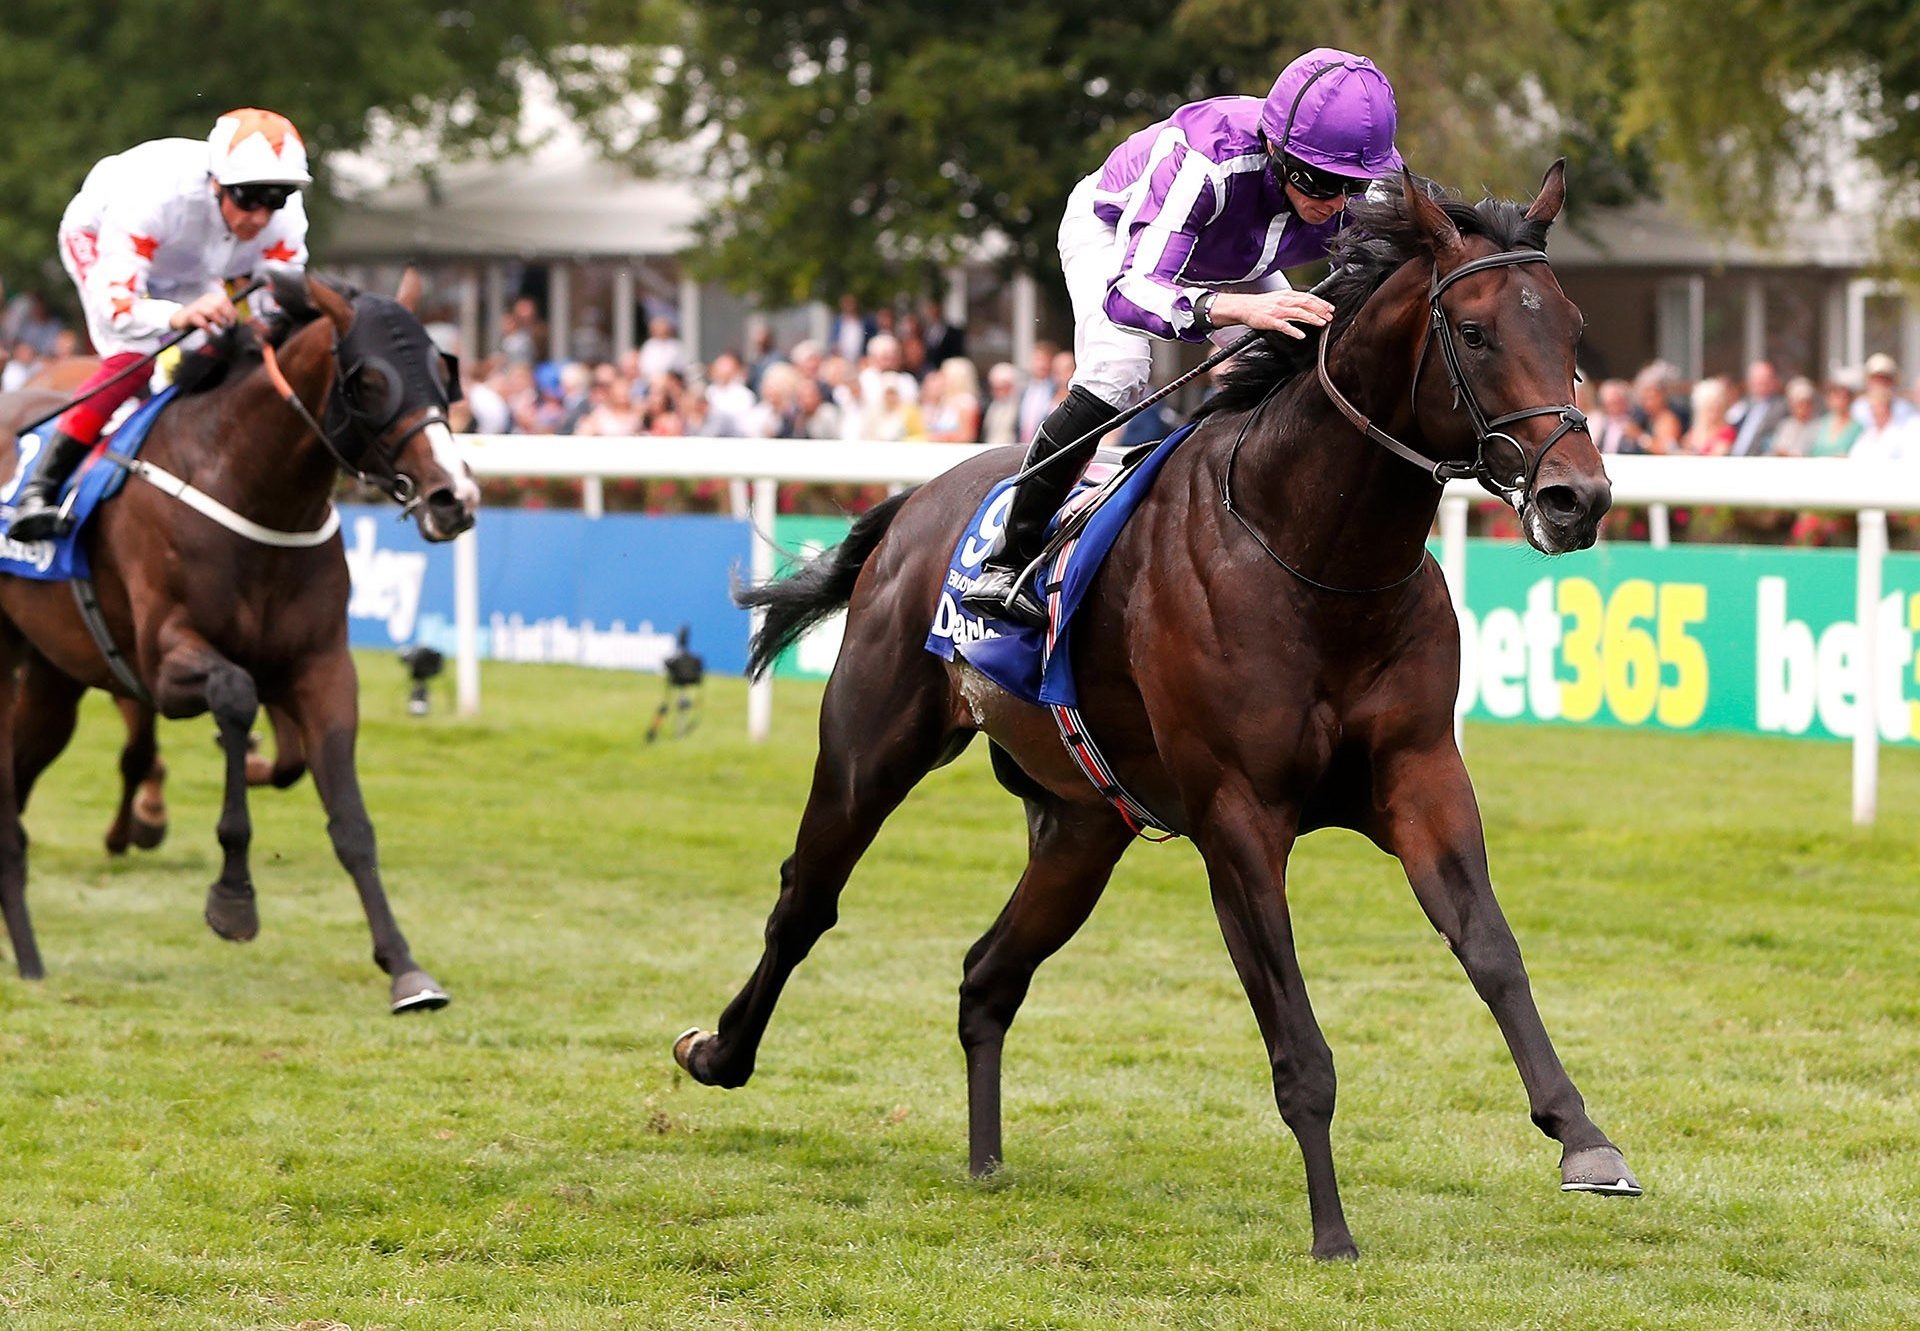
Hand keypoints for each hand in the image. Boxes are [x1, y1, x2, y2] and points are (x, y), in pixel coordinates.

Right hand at [169, 288, 236, 331]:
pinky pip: (201, 321)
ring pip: (211, 311)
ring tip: (220, 327)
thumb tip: (236, 315)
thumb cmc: (200, 316)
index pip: (224, 300)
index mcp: (210, 297)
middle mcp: (203, 300)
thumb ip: (223, 311)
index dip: (231, 310)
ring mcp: (196, 307)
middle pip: (219, 304)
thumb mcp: (212, 311)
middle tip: (229, 325)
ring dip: (219, 321)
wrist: (180, 319)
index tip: (233, 320)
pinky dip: (208, 328)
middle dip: (227, 315)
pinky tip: (210, 332)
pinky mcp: (189, 316)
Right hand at [1206, 289, 1334, 339]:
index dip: (1321, 303)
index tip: (1330, 308)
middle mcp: (1284, 301)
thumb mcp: (1279, 297)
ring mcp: (1278, 311)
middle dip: (1320, 310)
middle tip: (1329, 317)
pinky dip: (1294, 331)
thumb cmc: (1261, 304)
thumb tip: (1307, 303)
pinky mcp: (1271, 321)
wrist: (1244, 307)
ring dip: (1312, 319)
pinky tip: (1302, 335)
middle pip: (1307, 304)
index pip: (1308, 297)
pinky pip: (1285, 326)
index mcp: (1287, 295)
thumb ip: (1293, 300)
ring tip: (1321, 323)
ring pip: (1299, 313)